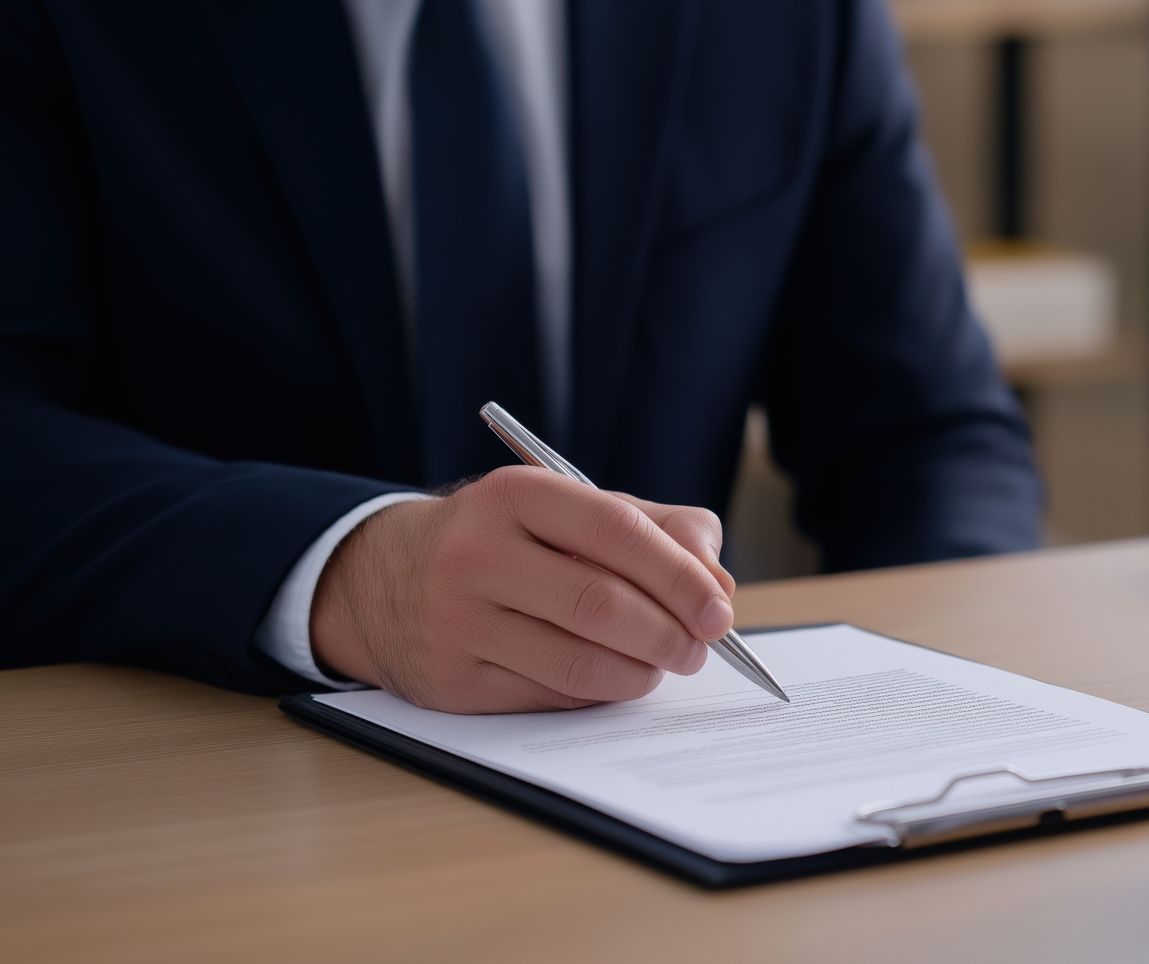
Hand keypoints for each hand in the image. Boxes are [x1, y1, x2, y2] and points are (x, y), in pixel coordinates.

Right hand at [310, 467, 737, 712]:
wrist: (383, 578)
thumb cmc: (509, 539)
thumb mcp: (573, 509)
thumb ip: (659, 530)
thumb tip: (717, 582)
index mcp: (515, 496)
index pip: (617, 532)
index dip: (680, 576)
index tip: (719, 610)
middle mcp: (476, 555)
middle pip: (601, 605)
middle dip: (668, 634)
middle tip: (699, 648)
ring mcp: (456, 622)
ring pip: (579, 663)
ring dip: (641, 673)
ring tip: (661, 665)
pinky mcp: (451, 681)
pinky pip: (550, 697)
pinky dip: (598, 693)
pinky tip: (609, 677)